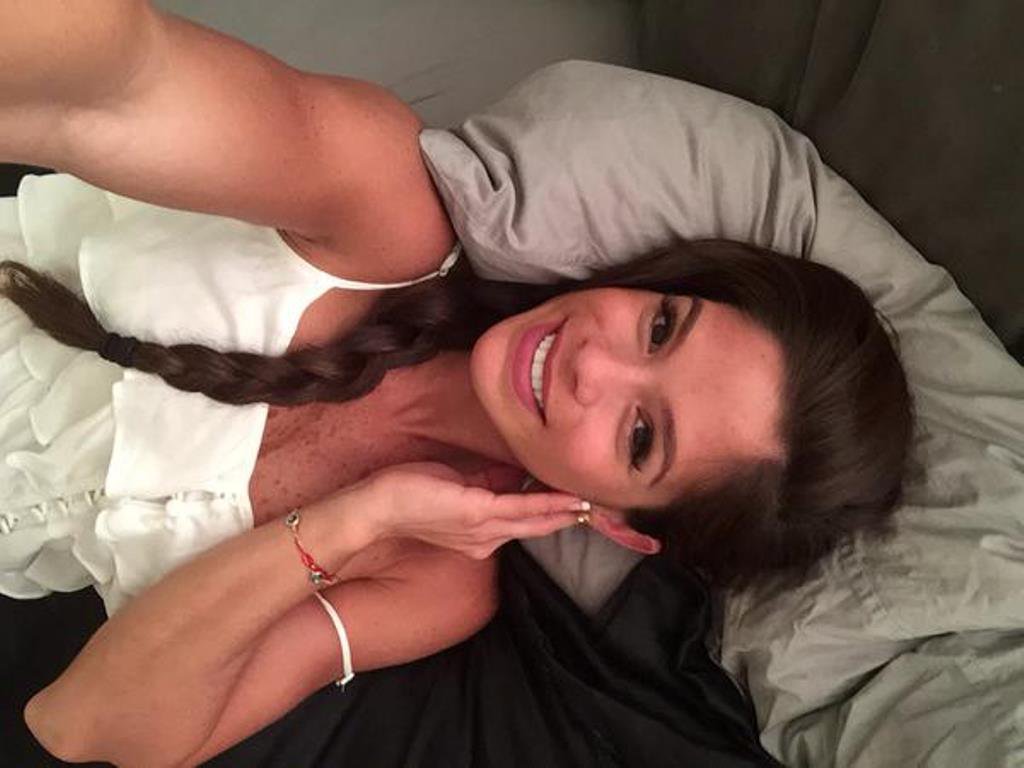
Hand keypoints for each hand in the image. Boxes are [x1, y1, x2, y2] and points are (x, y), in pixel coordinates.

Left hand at [350, 463, 587, 559]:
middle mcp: (485, 539)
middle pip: (535, 528)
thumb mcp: (458, 488)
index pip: (522, 523)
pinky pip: (521, 508)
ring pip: (534, 520)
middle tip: (598, 508)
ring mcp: (483, 529)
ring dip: (565, 512)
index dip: (551, 515)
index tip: (576, 504)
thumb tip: (513, 471)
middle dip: (566, 518)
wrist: (379, 506)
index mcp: (479, 534)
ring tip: (592, 503)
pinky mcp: (478, 513)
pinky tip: (568, 500)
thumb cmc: (410, 494)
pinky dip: (547, 503)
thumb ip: (487, 483)